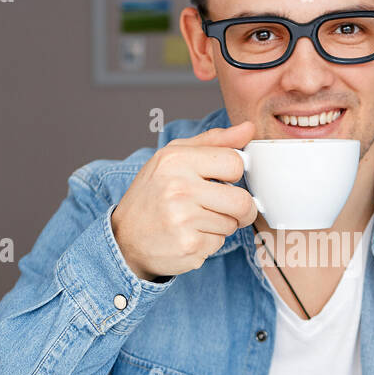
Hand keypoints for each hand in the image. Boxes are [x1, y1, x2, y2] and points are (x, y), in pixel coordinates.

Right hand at [111, 120, 257, 279]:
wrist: (124, 238)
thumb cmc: (154, 194)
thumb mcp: (174, 158)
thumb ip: (213, 142)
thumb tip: (249, 129)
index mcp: (175, 160)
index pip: (234, 162)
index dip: (235, 174)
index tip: (225, 180)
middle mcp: (178, 188)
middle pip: (242, 200)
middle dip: (241, 209)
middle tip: (228, 210)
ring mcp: (183, 219)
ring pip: (232, 224)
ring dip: (221, 225)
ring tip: (197, 221)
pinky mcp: (188, 245)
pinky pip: (219, 243)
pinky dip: (209, 242)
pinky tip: (189, 236)